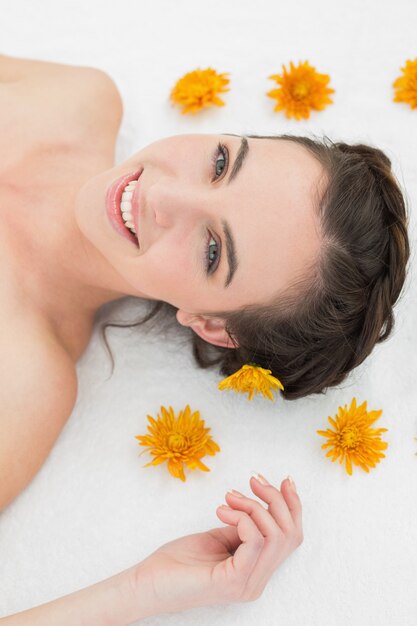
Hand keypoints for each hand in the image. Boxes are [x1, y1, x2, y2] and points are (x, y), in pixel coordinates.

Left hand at [134, 475, 302, 615]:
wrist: (148, 583)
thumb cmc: (178, 561)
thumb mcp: (219, 536)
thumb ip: (242, 526)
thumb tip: (258, 503)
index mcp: (257, 571)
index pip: (292, 537)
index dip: (292, 505)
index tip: (281, 478)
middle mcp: (258, 581)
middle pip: (290, 534)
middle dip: (274, 498)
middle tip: (252, 480)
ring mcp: (248, 584)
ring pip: (275, 535)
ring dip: (253, 506)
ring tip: (228, 498)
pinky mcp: (233, 581)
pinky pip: (254, 540)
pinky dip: (241, 517)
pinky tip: (221, 511)